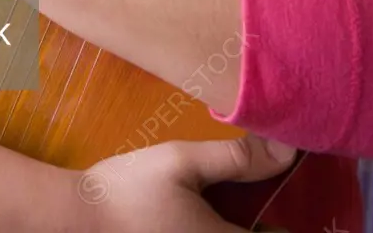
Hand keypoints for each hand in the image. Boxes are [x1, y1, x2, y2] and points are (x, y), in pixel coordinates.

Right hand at [72, 134, 294, 232]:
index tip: (294, 191)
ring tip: (243, 192)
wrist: (78, 217)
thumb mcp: (181, 161)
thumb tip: (287, 149)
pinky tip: (211, 205)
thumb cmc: (130, 190)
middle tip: (263, 184)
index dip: (291, 220)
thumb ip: (234, 157)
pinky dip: (223, 223)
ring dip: (244, 221)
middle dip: (266, 219)